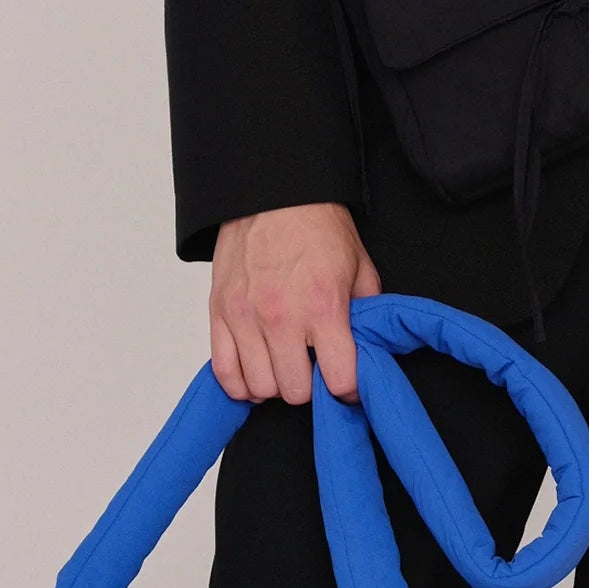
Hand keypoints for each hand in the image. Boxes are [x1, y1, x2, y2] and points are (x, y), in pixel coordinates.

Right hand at [209, 203, 382, 405]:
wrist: (273, 195)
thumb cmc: (318, 229)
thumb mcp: (360, 268)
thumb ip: (366, 315)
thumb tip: (370, 350)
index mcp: (323, 306)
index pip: (339, 379)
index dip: (347, 388)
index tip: (346, 382)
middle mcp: (281, 317)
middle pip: (295, 391)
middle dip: (309, 387)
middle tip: (313, 370)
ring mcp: (245, 317)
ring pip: (259, 387)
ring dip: (275, 385)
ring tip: (285, 368)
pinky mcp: (219, 314)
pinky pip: (224, 372)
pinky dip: (241, 384)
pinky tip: (256, 375)